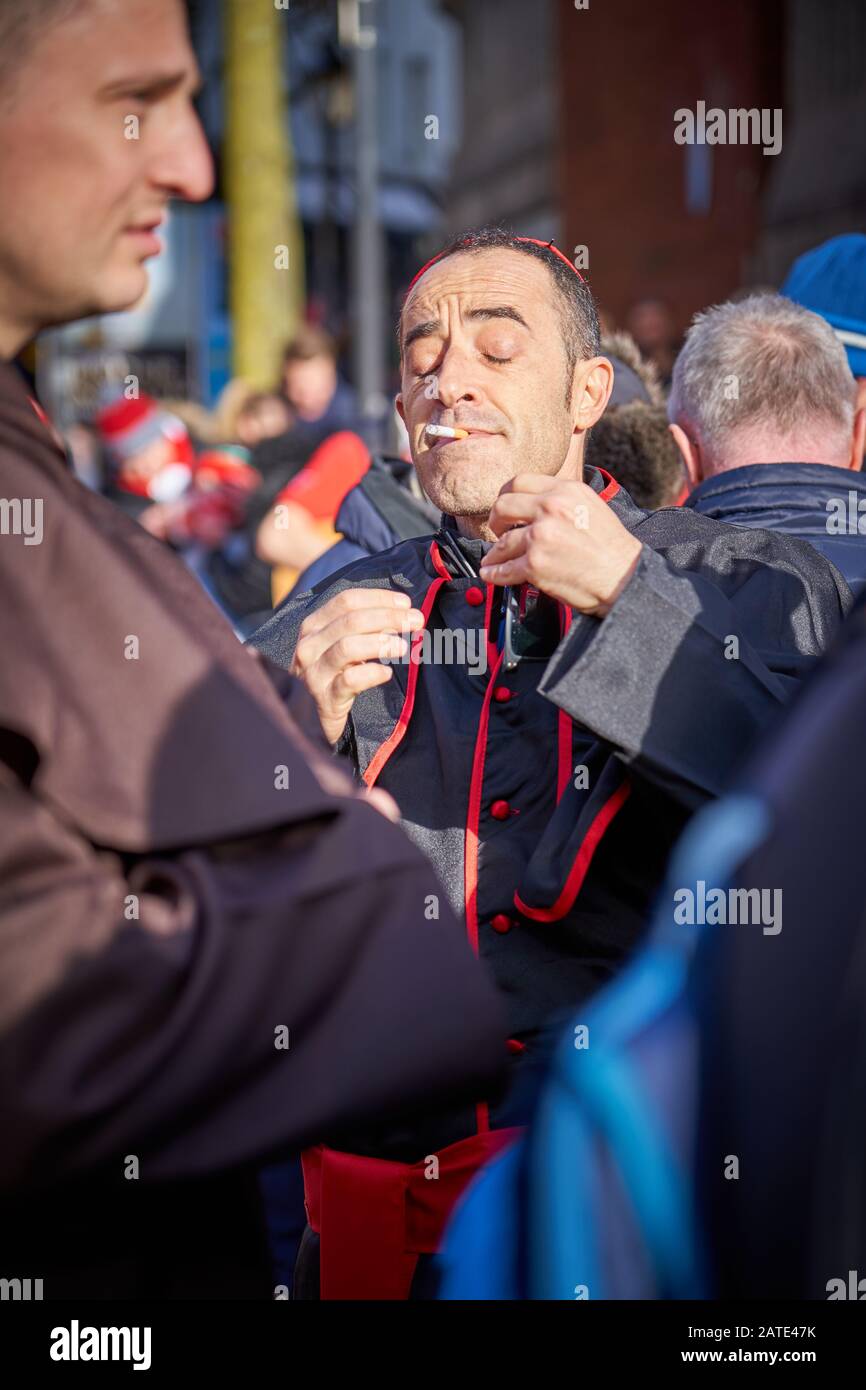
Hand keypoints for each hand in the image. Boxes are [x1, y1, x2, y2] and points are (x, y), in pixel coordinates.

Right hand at [292, 588, 424, 744]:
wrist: (311, 719)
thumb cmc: (332, 675)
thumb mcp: (339, 645)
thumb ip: (363, 628)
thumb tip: (402, 612)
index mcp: (314, 626)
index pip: (347, 600)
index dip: (379, 598)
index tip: (406, 603)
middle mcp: (310, 646)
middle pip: (351, 620)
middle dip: (388, 616)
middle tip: (415, 620)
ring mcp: (314, 673)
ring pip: (347, 647)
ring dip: (381, 643)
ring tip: (403, 647)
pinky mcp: (324, 699)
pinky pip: (349, 681)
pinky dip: (371, 674)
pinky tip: (387, 673)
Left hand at [479, 474, 641, 616]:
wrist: (625, 577)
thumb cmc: (612, 548)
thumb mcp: (590, 506)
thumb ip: (561, 501)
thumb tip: (532, 506)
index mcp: (565, 490)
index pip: (520, 482)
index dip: (505, 495)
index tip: (504, 509)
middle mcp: (551, 508)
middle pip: (502, 506)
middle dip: (495, 521)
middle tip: (497, 531)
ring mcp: (541, 536)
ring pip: (502, 542)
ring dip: (494, 554)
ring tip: (493, 560)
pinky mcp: (535, 564)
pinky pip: (503, 569)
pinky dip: (494, 574)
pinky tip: (492, 574)